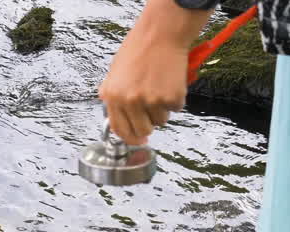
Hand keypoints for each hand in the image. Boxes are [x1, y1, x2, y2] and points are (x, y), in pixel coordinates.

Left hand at [97, 0, 213, 145]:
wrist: (161, 34)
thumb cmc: (140, 49)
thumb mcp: (116, 73)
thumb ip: (114, 96)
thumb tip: (116, 117)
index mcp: (113, 95)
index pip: (119, 129)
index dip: (130, 138)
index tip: (139, 140)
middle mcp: (130, 101)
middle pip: (142, 130)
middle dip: (149, 124)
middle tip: (153, 109)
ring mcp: (151, 101)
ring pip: (161, 121)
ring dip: (163, 109)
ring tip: (160, 86)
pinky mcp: (171, 98)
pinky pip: (176, 109)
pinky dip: (176, 98)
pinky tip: (170, 82)